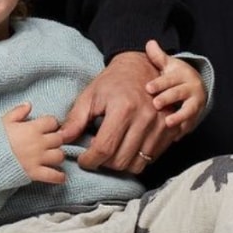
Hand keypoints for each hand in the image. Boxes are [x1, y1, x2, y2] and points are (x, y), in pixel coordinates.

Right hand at [2, 102, 66, 184]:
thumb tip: (29, 105)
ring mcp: (38, 159)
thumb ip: (17, 112)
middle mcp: (38, 143)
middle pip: (59, 139)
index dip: (51, 124)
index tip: (47, 127)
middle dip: (56, 140)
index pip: (52, 121)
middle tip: (50, 142)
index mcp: (31, 128)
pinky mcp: (35, 173)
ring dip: (57, 156)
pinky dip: (59, 176)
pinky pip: (54, 176)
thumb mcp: (3, 121)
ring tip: (52, 156)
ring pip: (59, 155)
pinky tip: (60, 175)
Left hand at [59, 50, 174, 173]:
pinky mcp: (170, 130)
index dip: (90, 160)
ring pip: (137, 164)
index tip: (83, 159)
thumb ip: (75, 119)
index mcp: (123, 108)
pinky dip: (136, 159)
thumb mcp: (90, 95)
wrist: (142, 67)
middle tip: (95, 154)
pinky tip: (126, 147)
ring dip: (120, 164)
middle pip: (120, 161)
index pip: (104, 148)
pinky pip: (150, 158)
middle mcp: (145, 118)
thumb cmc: (113, 81)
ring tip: (111, 151)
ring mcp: (161, 125)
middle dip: (103, 164)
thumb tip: (62, 139)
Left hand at [142, 40, 205, 140]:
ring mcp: (196, 104)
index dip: (160, 83)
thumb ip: (158, 56)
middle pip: (180, 94)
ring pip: (189, 111)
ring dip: (179, 117)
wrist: (195, 88)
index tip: (148, 88)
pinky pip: (190, 126)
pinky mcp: (195, 118)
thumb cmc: (175, 76)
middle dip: (168, 98)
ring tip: (168, 123)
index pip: (171, 79)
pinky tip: (172, 137)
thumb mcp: (168, 65)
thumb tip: (149, 42)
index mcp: (183, 75)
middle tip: (156, 104)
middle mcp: (192, 89)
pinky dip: (182, 132)